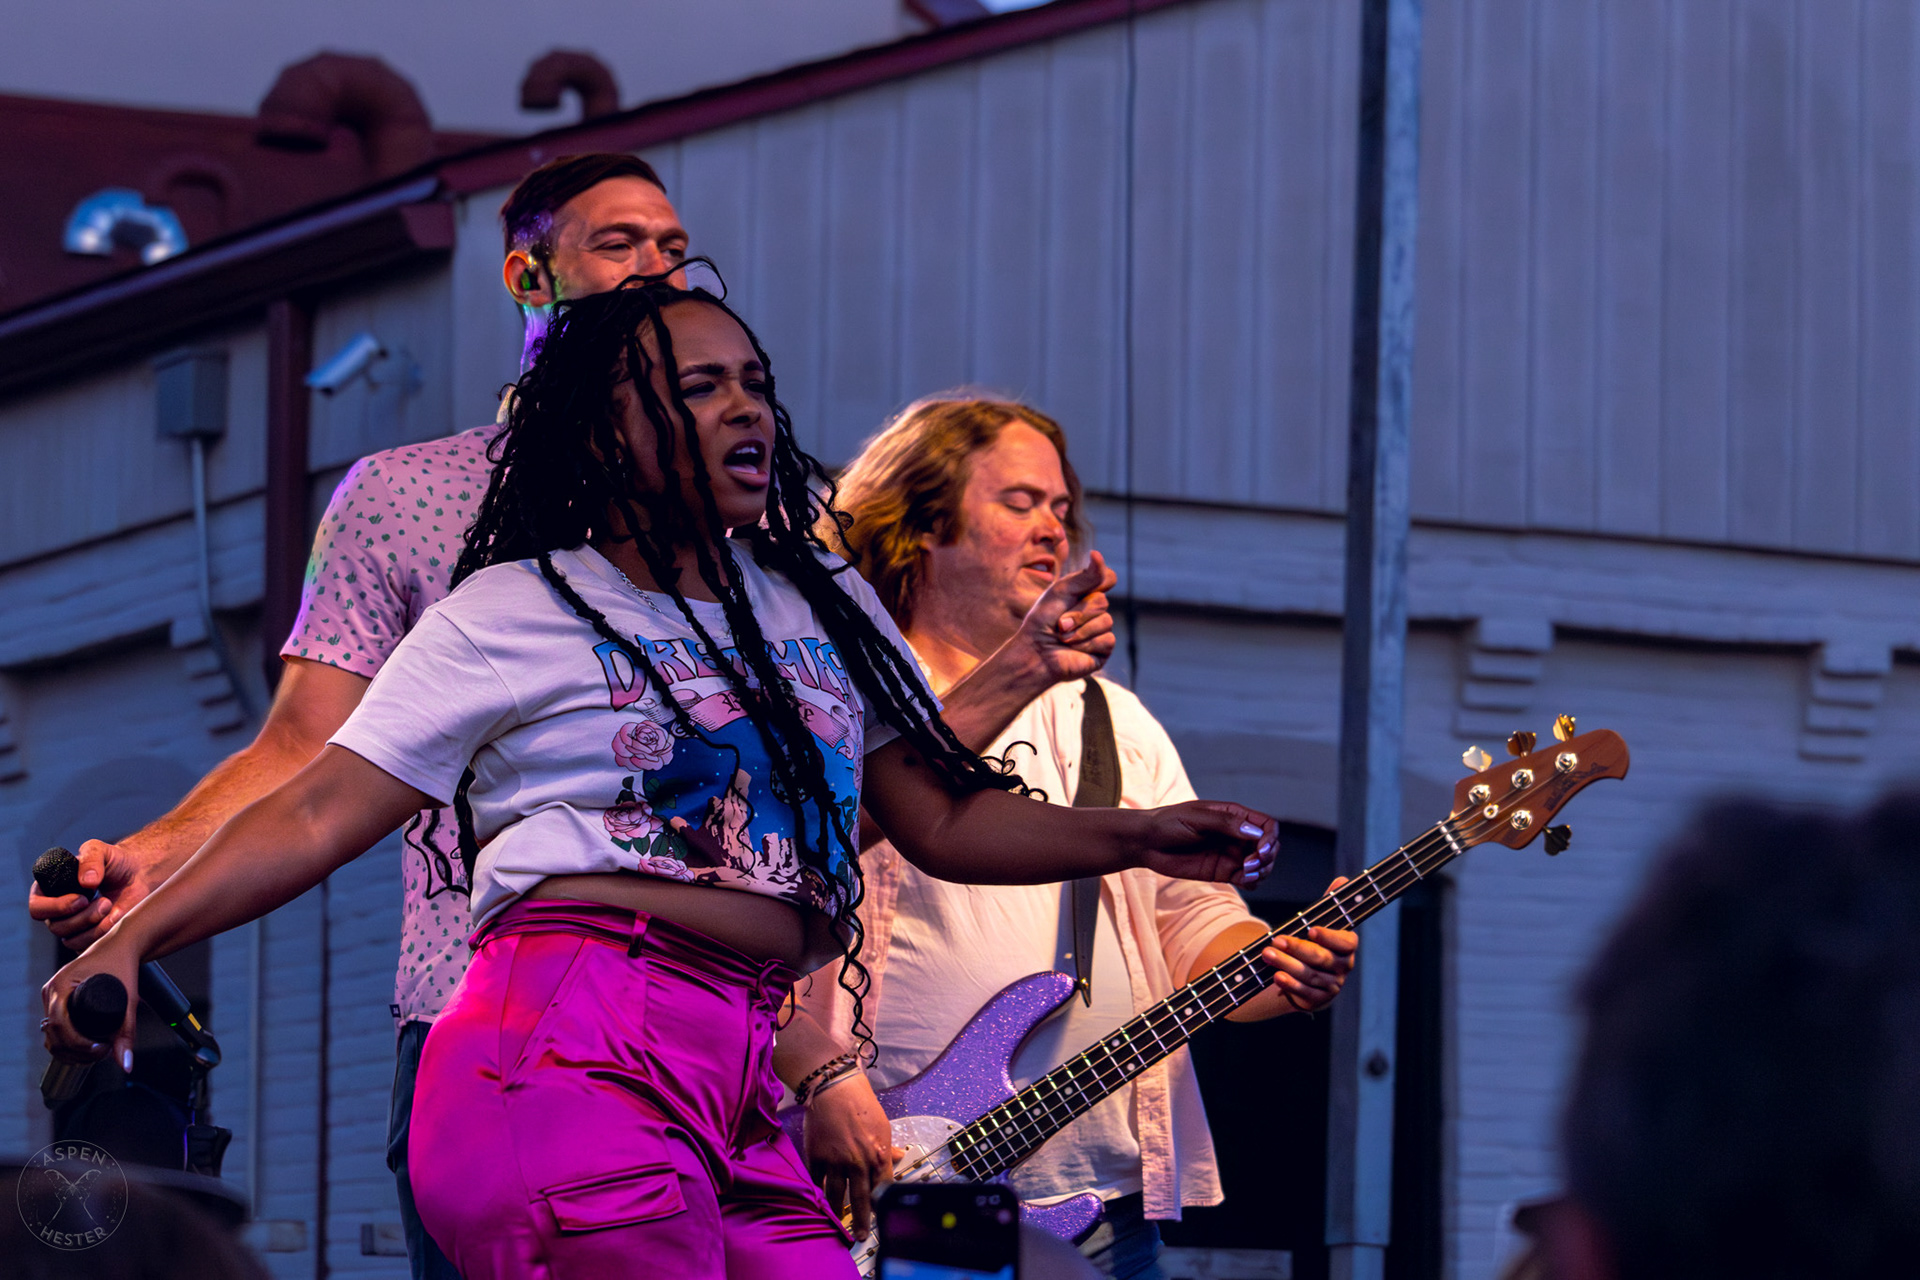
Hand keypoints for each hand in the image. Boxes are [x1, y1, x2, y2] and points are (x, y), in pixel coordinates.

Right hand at [28, 839, 152, 950]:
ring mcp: (73, 927)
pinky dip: (102, 934)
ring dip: (94, 925)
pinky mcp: (90, 937)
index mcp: (50, 891)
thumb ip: (91, 859)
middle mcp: (58, 912)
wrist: (137, 875)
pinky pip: (88, 947)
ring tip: (110, 905)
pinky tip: (115, 917)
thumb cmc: (113, 862)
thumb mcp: (100, 851)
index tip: (81, 898)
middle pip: (56, 927)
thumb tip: (86, 882)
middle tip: (105, 901)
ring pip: (71, 940)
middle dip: (82, 917)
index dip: (54, 907)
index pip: (36, 908)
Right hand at [41, 930, 139, 1068]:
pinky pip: (55, 1025)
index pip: (60, 1025)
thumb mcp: (128, 998)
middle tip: (102, 1053)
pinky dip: (66, 1041)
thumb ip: (127, 1032)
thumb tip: (126, 1064)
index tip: (100, 1049)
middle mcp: (52, 990)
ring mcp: (53, 994)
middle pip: (53, 1033)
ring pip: (52, 1033)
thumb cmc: (123, 963)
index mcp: (61, 985)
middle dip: (75, 1051)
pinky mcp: (58, 998)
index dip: (78, 1044)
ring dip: (69, 1049)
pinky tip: (82, 1048)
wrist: (122, 944)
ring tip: (96, 1052)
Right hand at [803, 1072, 901, 1238]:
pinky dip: (818, 1192)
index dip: (882, 1206)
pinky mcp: (816, 1157)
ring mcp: (835, 1162)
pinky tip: (818, 1200)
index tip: (881, 1218)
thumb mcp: (882, 1126)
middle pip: (860, 1200)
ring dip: (838, 1212)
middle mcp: (858, 1162)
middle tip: (862, 1237)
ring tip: (837, 1223)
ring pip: (836, 1196)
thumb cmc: (861, 1105)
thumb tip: (900, 1157)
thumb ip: (888, 1148)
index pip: (883, 1189)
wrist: (833, 1089)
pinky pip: (817, 1182)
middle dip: (862, 1221)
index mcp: (878, 1155)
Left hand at [1012, 552, 1117, 684]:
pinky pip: (1106, 640)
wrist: (1035, 652)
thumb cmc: (1043, 621)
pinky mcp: (1103, 650)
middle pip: (1102, 601)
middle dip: (1078, 613)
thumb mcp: (1061, 592)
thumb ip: (1084, 576)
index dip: (1102, 579)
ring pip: (1106, 621)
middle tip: (1060, 623)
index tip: (1086, 585)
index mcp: (1086, 593)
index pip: (1107, 578)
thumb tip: (1097, 554)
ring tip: (1063, 637)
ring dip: (1080, 630)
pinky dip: (1086, 643)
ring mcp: (1101, 630)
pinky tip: (1074, 649)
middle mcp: (1096, 611)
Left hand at [1135, 802, 1276, 887]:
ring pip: (1262, 865)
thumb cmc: (1167, 823)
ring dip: (1261, 871)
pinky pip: (1247, 879)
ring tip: (1245, 873)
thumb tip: (1253, 832)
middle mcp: (1236, 835)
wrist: (1146, 843)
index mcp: (1233, 816)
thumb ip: (1224, 824)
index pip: (1266, 825)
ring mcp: (1231, 854)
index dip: (1270, 838)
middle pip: (1269, 846)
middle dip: (1266, 857)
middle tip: (1250, 864)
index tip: (1260, 849)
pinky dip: (1252, 882)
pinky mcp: (1223, 872)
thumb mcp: (1195, 819)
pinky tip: (1243, 881)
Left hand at [1260, 880, 1357, 1013]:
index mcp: (1347, 947)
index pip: (1345, 942)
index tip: (1311, 929)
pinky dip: (1290, 986)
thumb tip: (1342, 880)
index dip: (1329, 936)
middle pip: (1321, 958)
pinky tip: (1277, 977)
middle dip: (1297, 948)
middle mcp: (1343, 967)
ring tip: (1267, 954)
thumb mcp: (1322, 923)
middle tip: (1275, 939)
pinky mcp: (1318, 999)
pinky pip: (1305, 993)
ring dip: (1287, 964)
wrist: (1311, 976)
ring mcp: (1332, 985)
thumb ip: (1330, 904)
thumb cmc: (1317, 944)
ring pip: (1309, 975)